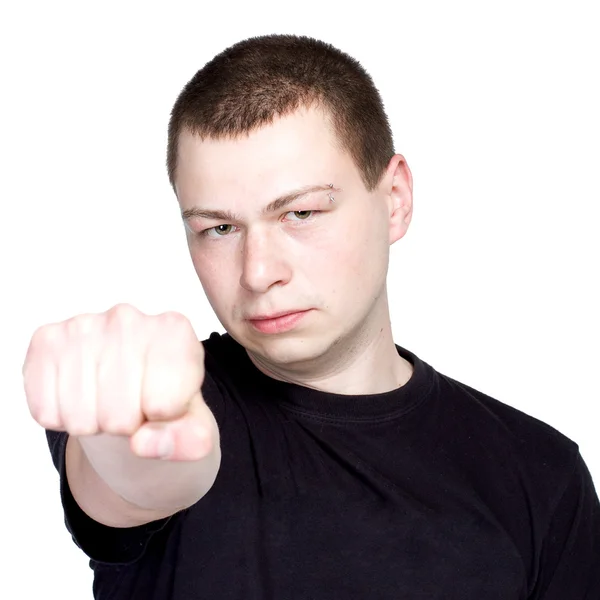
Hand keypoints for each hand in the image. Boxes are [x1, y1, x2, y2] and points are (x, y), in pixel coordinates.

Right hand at [23, 303, 211, 460]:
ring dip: (95, 425)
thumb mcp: (195, 429)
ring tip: (109, 402)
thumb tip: (143, 444)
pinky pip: (46, 410)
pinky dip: (62, 419)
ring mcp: (84, 325)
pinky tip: (83, 397)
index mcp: (176, 332)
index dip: (163, 420)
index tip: (165, 404)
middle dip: (127, 426)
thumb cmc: (167, 403)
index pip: (164, 405)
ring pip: (81, 418)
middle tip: (133, 407)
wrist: (129, 391)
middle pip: (120, 415)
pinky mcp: (46, 341)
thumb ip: (191, 441)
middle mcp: (129, 318)